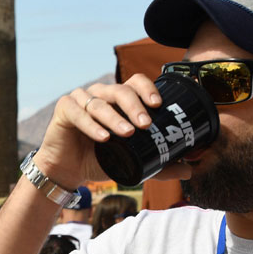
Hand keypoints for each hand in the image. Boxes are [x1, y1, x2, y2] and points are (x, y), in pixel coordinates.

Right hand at [34, 74, 191, 186]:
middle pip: (120, 90)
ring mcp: (80, 99)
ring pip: (100, 102)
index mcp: (117, 99)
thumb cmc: (98, 159)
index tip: (158, 105)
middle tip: (146, 124)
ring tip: (127, 133)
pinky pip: (78, 113)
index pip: (134, 82)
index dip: (147, 89)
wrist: (67, 171)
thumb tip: (188, 171)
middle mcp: (100, 94)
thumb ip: (158, 166)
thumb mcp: (131, 161)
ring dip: (115, 117)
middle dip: (135, 106)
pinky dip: (91, 125)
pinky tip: (103, 137)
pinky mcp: (64, 109)